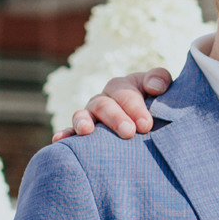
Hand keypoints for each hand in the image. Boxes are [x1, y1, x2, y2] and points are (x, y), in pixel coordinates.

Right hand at [56, 68, 173, 139]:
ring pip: (83, 115)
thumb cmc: (156, 103)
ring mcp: (91, 115)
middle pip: (104, 105)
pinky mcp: (83, 131)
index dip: (135, 107)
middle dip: (115, 118)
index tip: (146, 125)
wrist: (148, 121)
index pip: (126, 93)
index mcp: (123, 87)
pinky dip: (64, 134)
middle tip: (128, 132)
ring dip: (83, 122)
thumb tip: (154, 87)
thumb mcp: (160, 87)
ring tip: (86, 131)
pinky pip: (70, 132)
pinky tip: (58, 140)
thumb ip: (160, 79)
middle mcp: (104, 99)